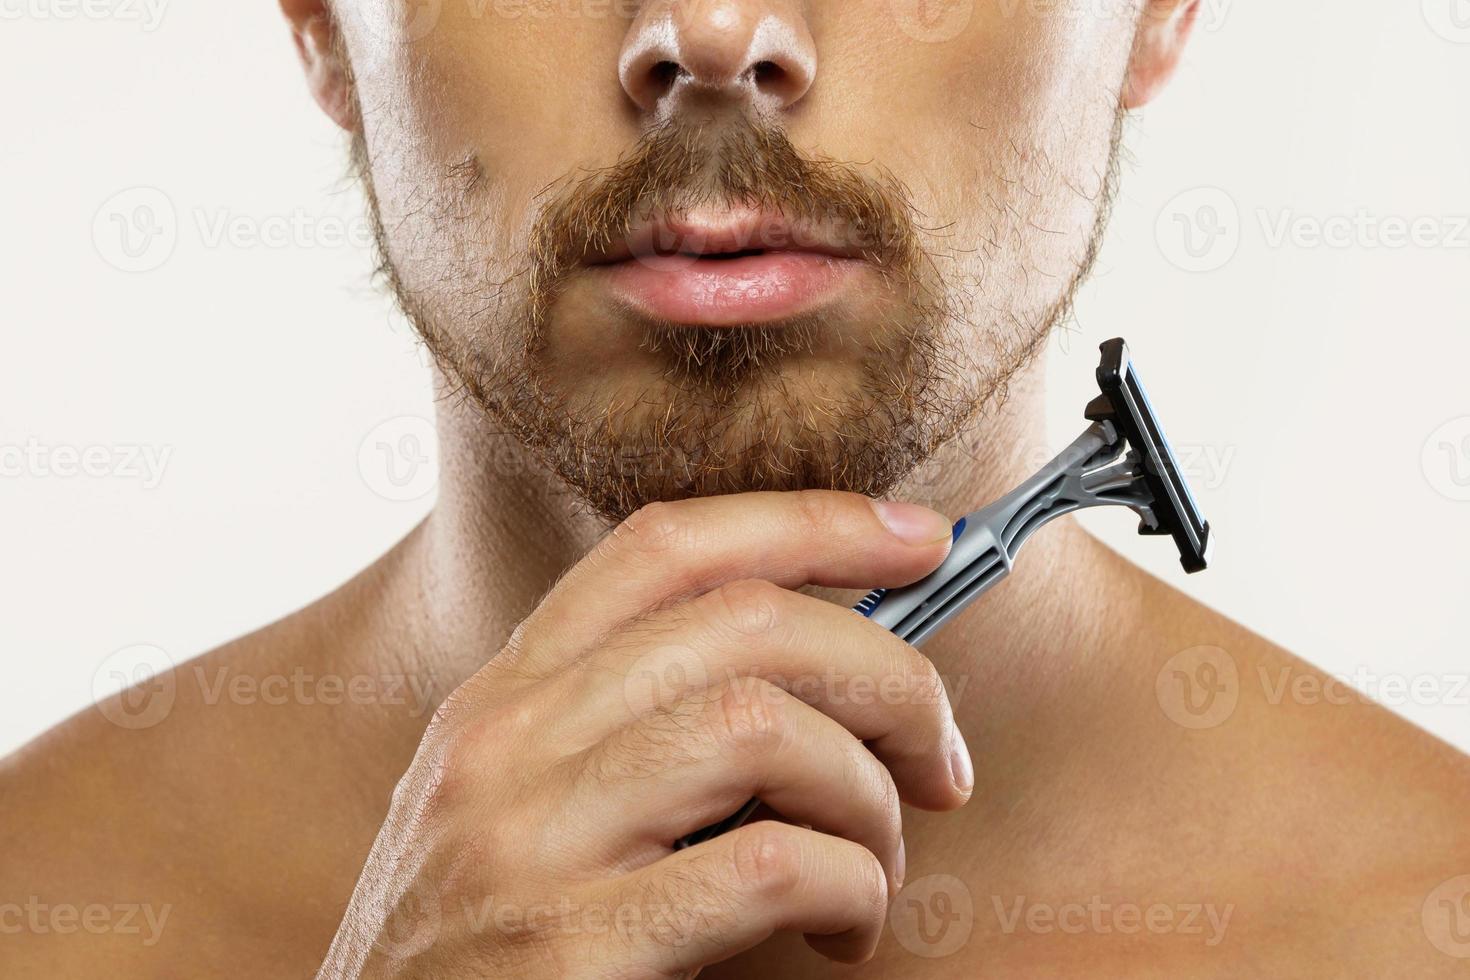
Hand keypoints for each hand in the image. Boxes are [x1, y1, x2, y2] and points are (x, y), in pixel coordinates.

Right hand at [317, 491, 973, 978]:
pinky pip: (770, 865)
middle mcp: (506, 742)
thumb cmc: (484, 956)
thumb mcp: (527, 811)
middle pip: (744, 621)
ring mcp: (525, 840)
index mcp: (503, 696)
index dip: (810, 521)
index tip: (918, 535)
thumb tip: (828, 683)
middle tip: (938, 757)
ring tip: (877, 864)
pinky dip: (852, 885)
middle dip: (887, 673)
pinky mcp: (564, 948)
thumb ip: (636, 734)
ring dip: (868, 794)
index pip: (665, 548)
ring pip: (762, 725)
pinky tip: (845, 927)